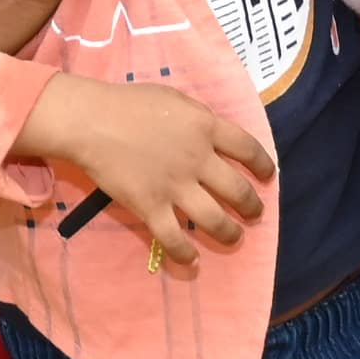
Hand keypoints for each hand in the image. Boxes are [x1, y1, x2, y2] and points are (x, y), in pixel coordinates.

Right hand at [14, 76, 271, 269]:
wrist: (92, 121)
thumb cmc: (130, 104)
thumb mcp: (175, 98)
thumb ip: (199, 116)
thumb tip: (214, 133)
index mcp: (206, 128)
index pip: (248, 149)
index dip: (263, 165)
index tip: (268, 176)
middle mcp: (197, 160)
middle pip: (237, 190)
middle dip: (251, 206)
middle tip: (253, 213)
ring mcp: (175, 186)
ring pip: (214, 220)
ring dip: (229, 233)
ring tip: (234, 238)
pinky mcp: (151, 207)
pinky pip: (174, 238)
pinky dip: (186, 254)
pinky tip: (193, 260)